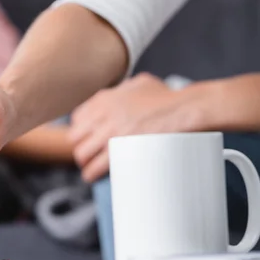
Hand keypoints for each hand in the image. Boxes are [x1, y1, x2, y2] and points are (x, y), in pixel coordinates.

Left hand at [70, 73, 201, 182]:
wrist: (183, 109)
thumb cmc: (166, 97)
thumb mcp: (140, 83)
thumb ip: (123, 89)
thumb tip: (118, 94)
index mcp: (106, 97)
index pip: (78, 117)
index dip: (82, 129)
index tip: (87, 137)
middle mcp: (104, 113)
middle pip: (76, 136)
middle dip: (81, 145)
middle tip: (88, 154)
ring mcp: (112, 131)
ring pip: (83, 152)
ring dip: (85, 162)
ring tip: (89, 168)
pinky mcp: (121, 148)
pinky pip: (97, 165)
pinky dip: (92, 172)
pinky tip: (93, 176)